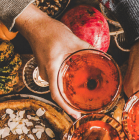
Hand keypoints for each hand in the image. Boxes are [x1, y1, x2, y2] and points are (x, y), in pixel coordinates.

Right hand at [15, 4, 90, 118]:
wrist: (34, 24)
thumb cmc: (50, 31)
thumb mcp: (72, 40)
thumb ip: (88, 49)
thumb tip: (104, 56)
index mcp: (51, 69)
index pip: (56, 95)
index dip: (66, 108)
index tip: (76, 114)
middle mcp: (46, 74)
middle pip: (58, 94)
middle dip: (71, 102)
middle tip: (85, 107)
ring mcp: (45, 72)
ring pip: (58, 87)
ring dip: (69, 92)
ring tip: (83, 96)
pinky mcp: (47, 68)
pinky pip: (57, 80)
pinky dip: (66, 84)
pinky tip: (75, 83)